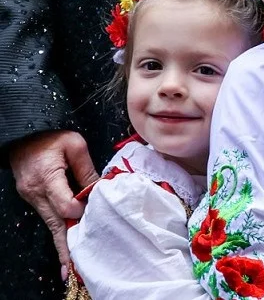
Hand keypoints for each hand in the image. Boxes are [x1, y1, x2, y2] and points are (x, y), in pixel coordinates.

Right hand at [9, 130, 97, 276]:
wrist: (23, 135)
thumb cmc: (51, 137)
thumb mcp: (74, 144)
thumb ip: (86, 168)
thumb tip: (100, 189)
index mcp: (47, 178)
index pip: (64, 203)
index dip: (80, 209)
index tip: (94, 208)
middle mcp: (37, 193)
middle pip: (55, 223)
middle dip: (66, 245)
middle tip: (75, 268)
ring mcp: (33, 198)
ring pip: (51, 223)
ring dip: (62, 241)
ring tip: (72, 265)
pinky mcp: (34, 199)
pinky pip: (49, 217)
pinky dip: (59, 229)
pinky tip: (66, 243)